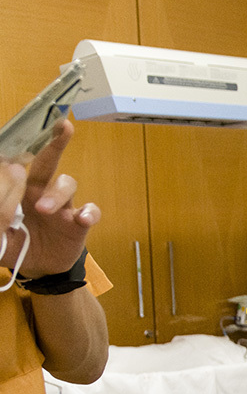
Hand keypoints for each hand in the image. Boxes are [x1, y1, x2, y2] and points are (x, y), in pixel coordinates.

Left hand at [2, 120, 100, 276]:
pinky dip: (90, 213)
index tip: (13, 151)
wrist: (38, 268)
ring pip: (67, 185)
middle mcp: (42, 191)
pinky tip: (83, 219)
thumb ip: (1, 208)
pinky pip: (91, 211)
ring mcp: (64, 206)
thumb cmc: (15, 244)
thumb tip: (12, 174)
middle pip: (49, 162)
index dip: (15, 159)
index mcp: (19, 190)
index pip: (18, 167)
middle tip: (63, 125)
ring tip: (44, 209)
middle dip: (56, 142)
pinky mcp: (79, 222)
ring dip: (57, 194)